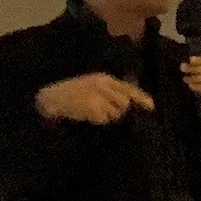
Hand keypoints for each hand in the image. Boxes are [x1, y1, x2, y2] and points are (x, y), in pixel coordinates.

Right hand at [33, 73, 152, 125]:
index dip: (141, 98)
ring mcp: (96, 95)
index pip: (128, 87)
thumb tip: (130, 102)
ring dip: (108, 117)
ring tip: (92, 114)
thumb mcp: (91, 87)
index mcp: (103, 79)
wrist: (49, 99)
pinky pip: (103, 119)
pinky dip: (97, 121)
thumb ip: (110, 92)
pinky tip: (86, 117)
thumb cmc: (70, 95)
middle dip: (119, 111)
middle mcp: (102, 85)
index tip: (151, 107)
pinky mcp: (91, 106)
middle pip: (124, 103)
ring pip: (115, 112)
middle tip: (103, 112)